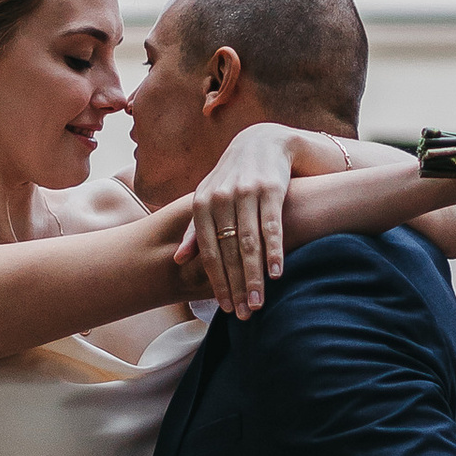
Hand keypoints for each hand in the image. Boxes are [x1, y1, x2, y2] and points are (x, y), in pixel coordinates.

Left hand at [179, 121, 301, 316]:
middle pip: (228, 252)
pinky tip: (277, 274)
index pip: (207, 251)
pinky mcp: (270, 188)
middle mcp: (220, 198)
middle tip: (243, 314)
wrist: (262, 141)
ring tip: (258, 303)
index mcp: (201, 204)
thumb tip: (178, 259)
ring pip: (248, 243)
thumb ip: (195, 228)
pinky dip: (274, 252)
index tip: (225, 307)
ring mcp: (245, 192)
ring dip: (254, 276)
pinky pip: (272, 226)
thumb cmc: (232, 177)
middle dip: (236, 286)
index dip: (216, 281)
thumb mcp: (209, 198)